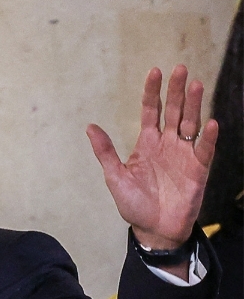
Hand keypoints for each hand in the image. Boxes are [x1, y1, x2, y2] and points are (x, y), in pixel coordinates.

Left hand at [86, 65, 218, 256]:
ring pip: (191, 124)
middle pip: (174, 111)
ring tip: (196, 85)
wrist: (153, 230)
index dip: (153, 92)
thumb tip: (89, 127)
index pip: (151, 111)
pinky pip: (205, 150)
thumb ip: (105, 152)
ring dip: (194, 105)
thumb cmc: (133, 204)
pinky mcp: (198, 169)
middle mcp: (168, 144)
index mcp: (147, 143)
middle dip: (177, 90)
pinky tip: (209, 123)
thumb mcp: (115, 176)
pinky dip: (207, 137)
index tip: (155, 71)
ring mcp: (184, 155)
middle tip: (180, 68)